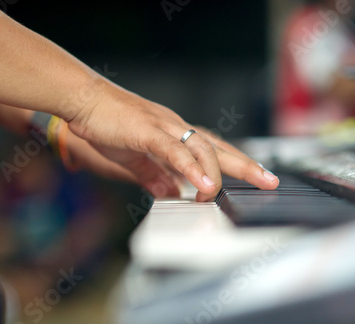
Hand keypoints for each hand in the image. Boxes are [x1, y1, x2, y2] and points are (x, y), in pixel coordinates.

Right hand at [67, 83, 278, 200]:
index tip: (258, 177)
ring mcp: (164, 127)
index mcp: (176, 134)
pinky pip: (174, 151)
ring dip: (218, 172)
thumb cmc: (109, 123)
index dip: (237, 163)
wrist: (85, 99)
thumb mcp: (136, 157)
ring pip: (201, 148)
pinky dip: (191, 168)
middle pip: (219, 148)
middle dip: (246, 166)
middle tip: (269, 181)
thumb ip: (154, 176)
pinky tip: (203, 185)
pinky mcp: (147, 131)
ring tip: (228, 194)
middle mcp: (177, 128)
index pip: (214, 150)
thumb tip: (172, 193)